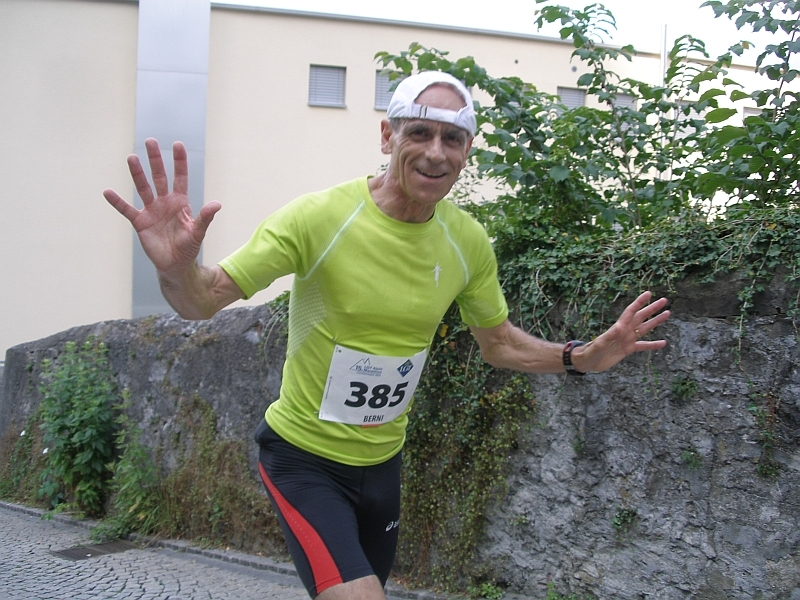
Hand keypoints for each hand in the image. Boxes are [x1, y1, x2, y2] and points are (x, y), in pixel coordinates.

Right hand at [102, 138, 220, 275]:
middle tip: (150, 141)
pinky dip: (117, 202)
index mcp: (180, 202)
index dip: (179, 162)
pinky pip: (127, 210)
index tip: (178, 144)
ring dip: (137, 173)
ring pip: (143, 188)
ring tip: (131, 157)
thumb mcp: (198, 232)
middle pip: (159, 177)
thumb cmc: (189, 247)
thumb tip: (217, 204)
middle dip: (155, 160)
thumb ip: (205, 217)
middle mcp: (164, 202)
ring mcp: (151, 211)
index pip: (180, 177)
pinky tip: (108, 192)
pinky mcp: (140, 222)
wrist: (176, 265)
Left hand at [572, 291, 669, 373]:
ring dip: (656, 322)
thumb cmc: (589, 353)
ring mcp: (627, 340)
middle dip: (652, 309)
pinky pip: (643, 346)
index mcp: (618, 328)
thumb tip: (620, 327)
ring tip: (667, 314)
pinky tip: (663, 343)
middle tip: (664, 300)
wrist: (587, 362)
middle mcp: (624, 331)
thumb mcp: (598, 345)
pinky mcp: (627, 349)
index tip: (649, 294)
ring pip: (644, 328)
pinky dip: (653, 344)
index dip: (639, 302)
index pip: (630, 312)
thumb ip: (608, 336)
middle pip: (640, 317)